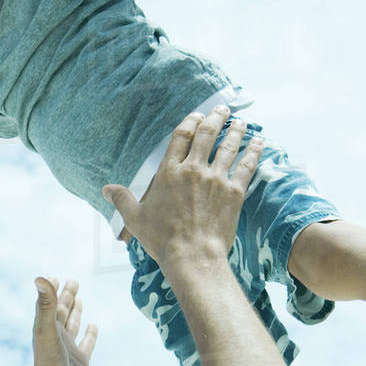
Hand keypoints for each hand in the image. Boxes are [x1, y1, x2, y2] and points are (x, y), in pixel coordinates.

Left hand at [30, 277, 97, 365]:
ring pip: (72, 326)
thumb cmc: (49, 365)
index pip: (48, 304)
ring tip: (80, 300)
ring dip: (76, 312)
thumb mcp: (47, 331)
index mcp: (45, 329)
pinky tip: (94, 326)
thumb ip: (46, 305)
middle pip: (61, 312)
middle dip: (66, 296)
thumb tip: (40, 277)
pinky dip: (90, 334)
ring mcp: (68, 349)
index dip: (50, 291)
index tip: (53, 277)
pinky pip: (86, 343)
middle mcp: (55, 338)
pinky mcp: (80, 361)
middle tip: (73, 280)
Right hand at [102, 108, 262, 272]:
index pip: (181, 137)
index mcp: (169, 172)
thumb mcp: (136, 219)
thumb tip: (106, 189)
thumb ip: (123, 199)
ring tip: (242, 122)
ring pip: (229, 146)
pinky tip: (260, 143)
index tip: (197, 116)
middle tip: (222, 109)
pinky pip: (247, 166)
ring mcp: (216, 179)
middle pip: (207, 135)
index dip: (190, 122)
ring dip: (236, 131)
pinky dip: (254, 152)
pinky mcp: (234, 192)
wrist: (192, 256)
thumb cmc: (162, 239)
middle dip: (215, 118)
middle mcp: (193, 170)